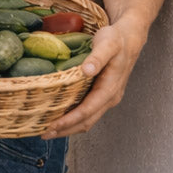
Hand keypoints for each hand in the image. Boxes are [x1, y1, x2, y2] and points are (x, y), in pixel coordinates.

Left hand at [41, 18, 149, 137]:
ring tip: (48, 131)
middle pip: (86, 121)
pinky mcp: (102, 95)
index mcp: (110, 89)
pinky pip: (88, 112)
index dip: (69, 120)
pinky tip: (60, 118)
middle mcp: (109, 98)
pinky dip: (74, 119)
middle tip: (43, 134)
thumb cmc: (116, 40)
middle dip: (65, 130)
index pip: (87, 111)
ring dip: (69, 128)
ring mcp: (107, 98)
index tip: (52, 126)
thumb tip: (87, 70)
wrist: (129, 38)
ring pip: (87, 120)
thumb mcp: (107, 44)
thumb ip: (97, 57)